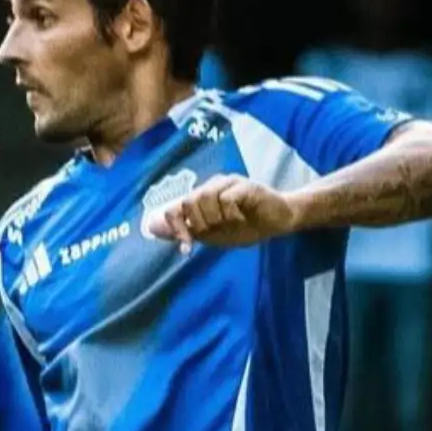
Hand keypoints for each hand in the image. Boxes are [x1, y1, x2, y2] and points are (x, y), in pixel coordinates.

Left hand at [145, 175, 299, 252]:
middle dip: (198, 223)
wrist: (279, 221)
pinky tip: (241, 218)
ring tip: (229, 223)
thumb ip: (186, 231)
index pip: (176, 206)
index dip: (176, 227)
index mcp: (202, 196)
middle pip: (189, 201)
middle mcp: (212, 186)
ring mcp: (229, 183)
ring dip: (215, 218)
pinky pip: (227, 199)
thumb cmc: (246, 227)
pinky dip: (231, 214)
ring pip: (205, 198)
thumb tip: (153, 230)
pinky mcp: (246, 186)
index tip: (187, 247)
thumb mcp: (212, 235)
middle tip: (214, 230)